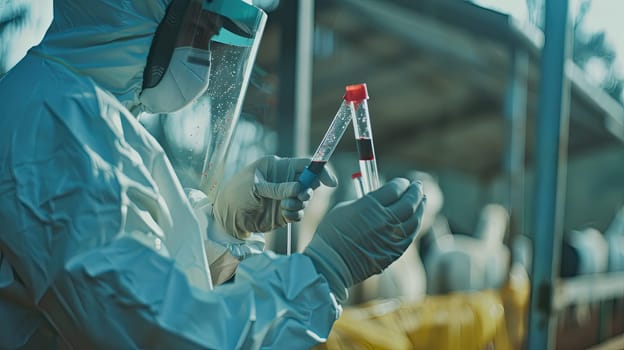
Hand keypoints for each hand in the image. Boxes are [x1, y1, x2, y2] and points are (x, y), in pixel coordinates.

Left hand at [213, 155, 336, 237]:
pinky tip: (284, 215)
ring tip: (284, 207)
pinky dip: (295, 214)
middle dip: (308, 190)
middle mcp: (284, 180)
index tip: (330, 182)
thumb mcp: (254, 187)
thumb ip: (277, 188)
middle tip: (299, 196)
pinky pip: (298, 212)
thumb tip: (298, 188)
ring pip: (305, 198)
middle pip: (309, 181)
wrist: (227, 217)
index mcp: (277, 166)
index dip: (319, 170)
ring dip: (299, 203)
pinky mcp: (284, 212)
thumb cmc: (236, 194)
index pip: (304, 164)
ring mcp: (285, 196)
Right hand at [303, 178, 425, 301]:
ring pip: (414, 219)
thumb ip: (366, 200)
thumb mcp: (345, 208)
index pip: (395, 189)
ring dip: (419, 206)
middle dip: (414, 191)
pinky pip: (410, 235)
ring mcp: (391, 238)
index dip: (400, 183)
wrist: (331, 264)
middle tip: (417, 185)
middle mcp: (384, 221)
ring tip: (421, 199)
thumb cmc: (333, 233)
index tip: (402, 182)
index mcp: (370, 206)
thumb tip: (380, 196)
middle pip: (408, 201)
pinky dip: (415, 224)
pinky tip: (415, 219)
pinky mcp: (394, 252)